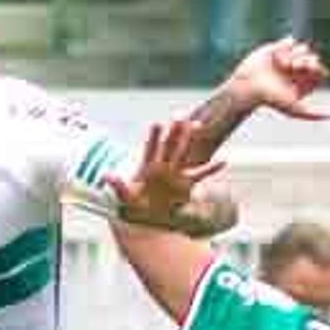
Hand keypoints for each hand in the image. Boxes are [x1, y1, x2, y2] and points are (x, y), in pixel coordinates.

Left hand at [109, 120, 227, 227]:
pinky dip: (211, 169)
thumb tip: (105, 176)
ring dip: (190, 140)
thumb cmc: (134, 205)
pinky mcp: (186, 184)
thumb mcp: (125, 198)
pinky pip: (200, 175)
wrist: (147, 214)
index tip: (157, 123)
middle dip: (174, 131)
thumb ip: (118, 186)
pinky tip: (224, 161)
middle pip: (169, 145)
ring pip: (184, 153)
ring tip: (198, 124)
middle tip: (179, 114)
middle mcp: (162, 166)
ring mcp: (175, 173)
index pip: (150, 149)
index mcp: (147, 168)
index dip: (153, 137)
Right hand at [227, 37, 329, 121]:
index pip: (320, 70)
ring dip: (293, 55)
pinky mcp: (278, 48)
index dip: (314, 68)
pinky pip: (290, 40)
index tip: (303, 72)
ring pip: (304, 48)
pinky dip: (284, 46)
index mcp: (305, 82)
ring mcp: (289, 58)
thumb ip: (312, 115)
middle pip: (314, 57)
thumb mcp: (293, 110)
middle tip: (291, 68)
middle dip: (304, 60)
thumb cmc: (269, 100)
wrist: (248, 88)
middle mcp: (299, 70)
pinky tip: (275, 57)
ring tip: (280, 65)